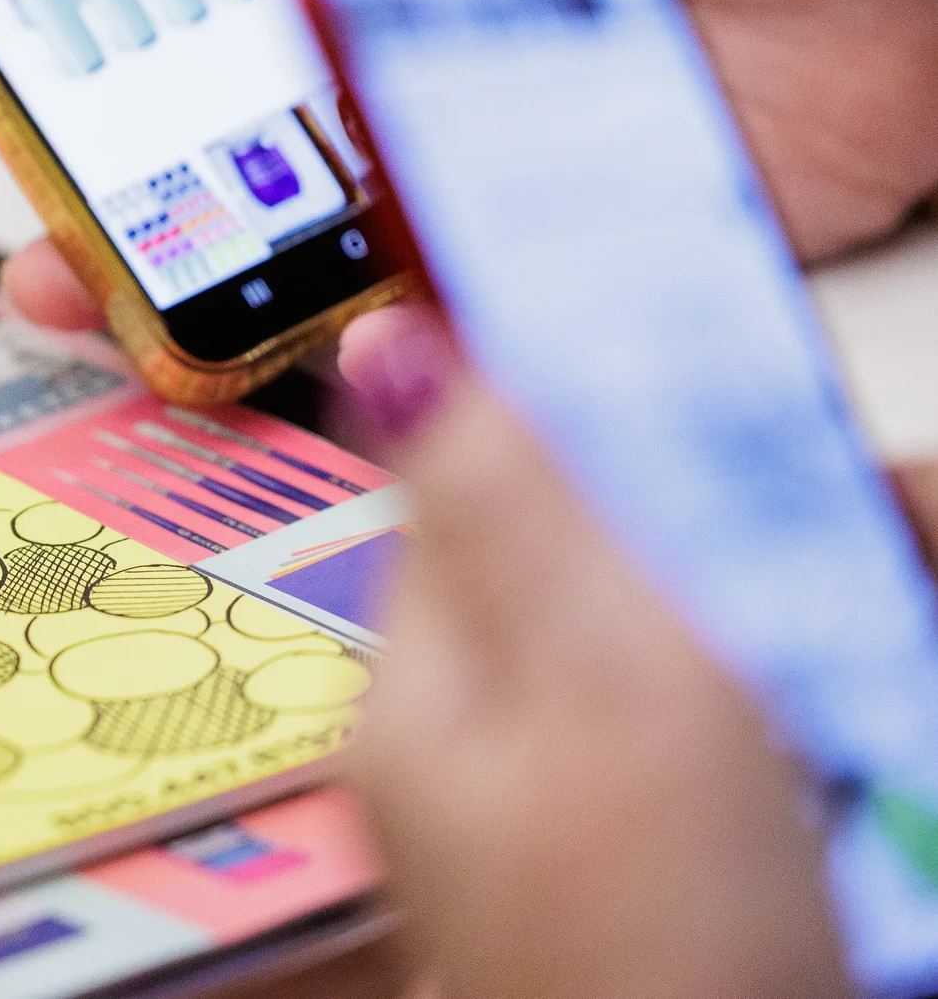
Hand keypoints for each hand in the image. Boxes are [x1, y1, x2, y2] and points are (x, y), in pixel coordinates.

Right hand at [0, 0, 937, 331]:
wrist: (934, 6)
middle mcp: (347, 10)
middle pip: (137, 52)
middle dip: (1, 69)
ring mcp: (392, 132)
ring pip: (203, 185)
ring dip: (91, 215)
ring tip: (24, 235)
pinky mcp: (458, 237)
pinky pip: (323, 288)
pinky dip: (234, 316)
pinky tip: (159, 318)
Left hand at [347, 313, 851, 998]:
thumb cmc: (663, 944)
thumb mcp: (601, 692)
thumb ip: (510, 510)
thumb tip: (389, 337)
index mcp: (428, 675)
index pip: (501, 471)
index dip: (631, 413)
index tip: (759, 394)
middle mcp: (488, 735)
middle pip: (624, 555)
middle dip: (767, 524)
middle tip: (893, 526)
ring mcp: (585, 807)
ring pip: (705, 637)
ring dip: (823, 603)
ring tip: (903, 579)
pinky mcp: (677, 864)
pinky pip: (749, 732)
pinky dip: (831, 701)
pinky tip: (874, 714)